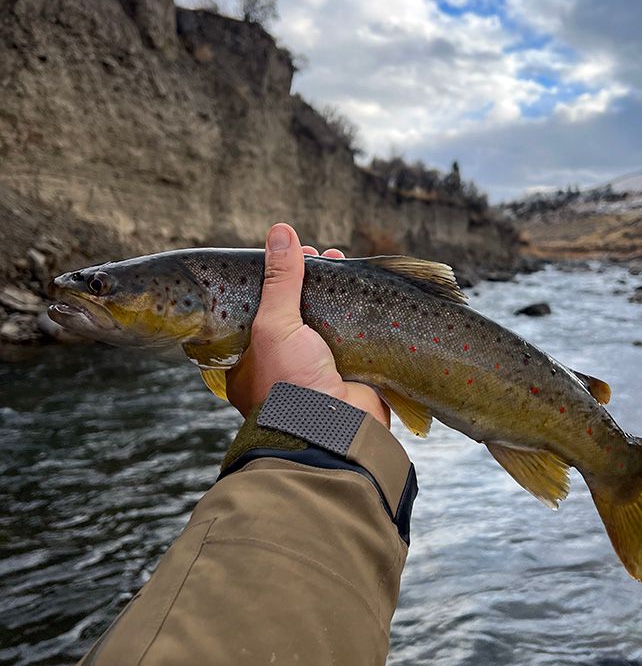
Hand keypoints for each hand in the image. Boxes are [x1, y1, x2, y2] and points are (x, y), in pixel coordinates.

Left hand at [226, 223, 389, 427]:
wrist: (332, 432)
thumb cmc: (288, 384)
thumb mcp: (274, 325)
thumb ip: (279, 280)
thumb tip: (281, 232)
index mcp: (251, 361)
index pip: (261, 310)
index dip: (276, 281)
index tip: (293, 257)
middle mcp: (284, 367)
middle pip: (297, 313)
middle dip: (311, 282)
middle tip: (324, 258)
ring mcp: (319, 372)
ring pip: (328, 322)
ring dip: (337, 293)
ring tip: (344, 263)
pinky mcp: (351, 376)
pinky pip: (355, 337)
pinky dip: (361, 315)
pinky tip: (366, 291)